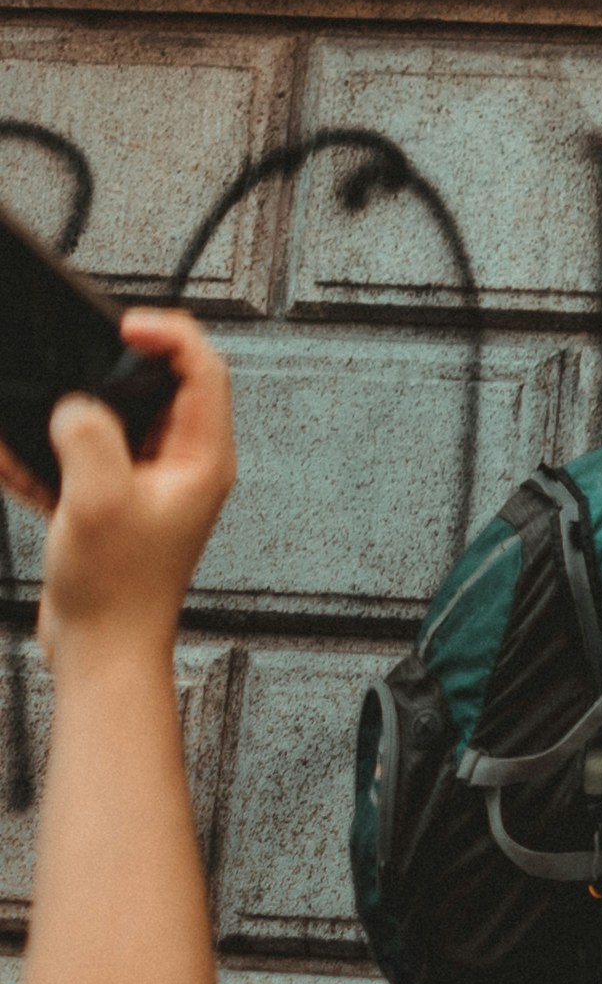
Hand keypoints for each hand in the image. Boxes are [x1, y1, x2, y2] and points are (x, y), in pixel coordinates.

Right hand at [9, 313, 233, 660]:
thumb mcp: (99, 501)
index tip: (125, 323)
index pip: (202, 369)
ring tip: (40, 402)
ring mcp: (147, 488)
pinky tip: (14, 452)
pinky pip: (84, 462)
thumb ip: (88, 437)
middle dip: (115, 367)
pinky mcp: (113, 508)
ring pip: (116, 424)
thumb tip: (73, 405)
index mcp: (202, 457)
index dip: (168, 334)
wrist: (99, 660)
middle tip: (81, 352)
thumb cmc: (117, 595)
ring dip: (73, 414)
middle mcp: (182, 467)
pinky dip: (51, 454)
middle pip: (159, 389)